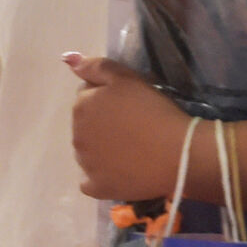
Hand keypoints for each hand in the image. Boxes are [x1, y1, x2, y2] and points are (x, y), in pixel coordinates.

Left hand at [68, 55, 191, 200]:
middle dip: (102, 124)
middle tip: (132, 127)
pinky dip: (101, 177)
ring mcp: (85, 165)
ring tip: (131, 149)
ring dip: (101, 149)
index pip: (86, 98)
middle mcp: (76, 136)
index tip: (129, 105)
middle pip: (85, 125)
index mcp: (80, 107)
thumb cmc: (155, 111)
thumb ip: (95, 67)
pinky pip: (91, 182)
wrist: (179, 153)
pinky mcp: (98, 187)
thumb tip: (67, 59)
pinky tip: (120, 172)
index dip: (108, 99)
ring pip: (87, 152)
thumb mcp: (127, 78)